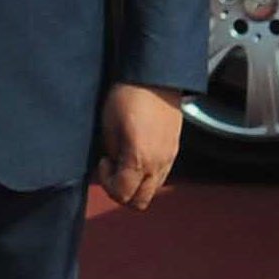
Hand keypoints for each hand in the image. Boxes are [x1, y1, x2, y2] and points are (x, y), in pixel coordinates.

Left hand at [98, 82, 186, 209]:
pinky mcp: (175, 149)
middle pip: (140, 201)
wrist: (156, 77)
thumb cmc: (126, 97)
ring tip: (126, 161)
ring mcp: (170, 158)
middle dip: (122, 192)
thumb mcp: (109, 128)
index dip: (107, 184)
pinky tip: (139, 152)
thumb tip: (112, 164)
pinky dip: (148, 173)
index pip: (122, 194)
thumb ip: (112, 154)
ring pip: (152, 189)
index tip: (103, 162)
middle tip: (113, 170)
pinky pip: (162, 174)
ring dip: (137, 183)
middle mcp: (158, 164)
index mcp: (139, 159)